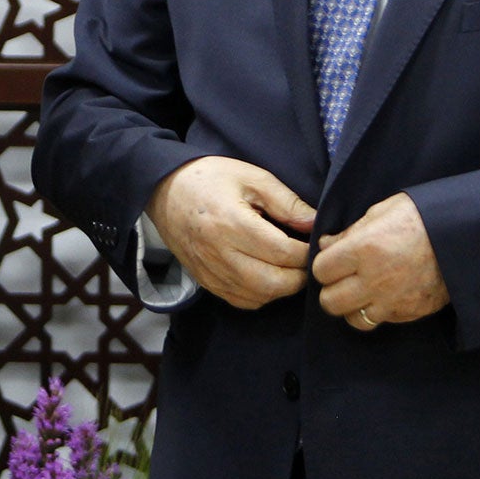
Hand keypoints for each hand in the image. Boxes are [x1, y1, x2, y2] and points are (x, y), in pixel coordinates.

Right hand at [145, 156, 316, 310]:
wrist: (164, 191)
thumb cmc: (210, 178)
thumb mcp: (252, 177)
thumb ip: (286, 201)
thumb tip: (314, 224)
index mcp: (232, 222)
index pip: (282, 252)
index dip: (306, 252)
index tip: (314, 243)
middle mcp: (219, 253)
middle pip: (273, 283)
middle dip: (299, 276)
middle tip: (306, 260)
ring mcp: (210, 271)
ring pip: (259, 297)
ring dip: (282, 288)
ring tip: (289, 268)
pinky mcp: (205, 281)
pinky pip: (241, 301)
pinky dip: (262, 295)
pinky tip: (267, 276)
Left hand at [312, 193, 448, 331]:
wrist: (464, 234)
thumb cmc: (420, 216)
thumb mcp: (380, 212)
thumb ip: (349, 232)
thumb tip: (326, 245)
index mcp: (363, 249)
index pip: (321, 271)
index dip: (324, 265)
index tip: (333, 260)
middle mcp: (375, 279)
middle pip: (330, 302)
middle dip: (332, 290)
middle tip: (343, 279)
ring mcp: (394, 300)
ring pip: (354, 320)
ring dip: (353, 307)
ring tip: (362, 292)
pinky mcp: (411, 312)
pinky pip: (382, 321)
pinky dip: (379, 311)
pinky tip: (386, 294)